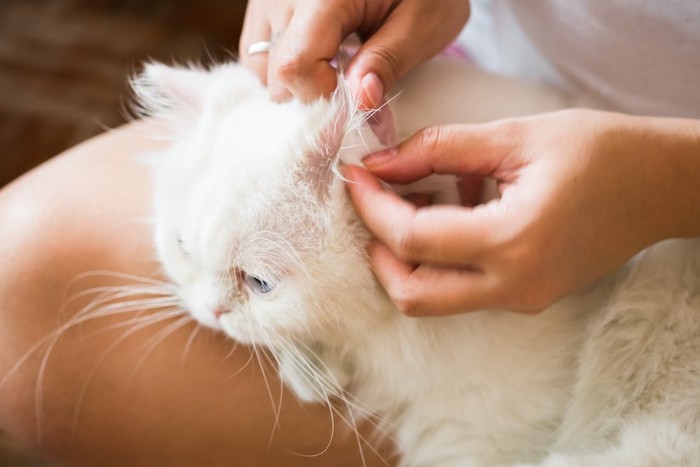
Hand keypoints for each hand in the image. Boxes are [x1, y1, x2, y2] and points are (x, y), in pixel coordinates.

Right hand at [239, 0, 469, 105]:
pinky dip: (286, 73)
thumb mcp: (423, 21)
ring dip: (297, 89)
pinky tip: (319, 69)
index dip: (324, 100)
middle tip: (354, 100)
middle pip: (277, 74)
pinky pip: (259, 55)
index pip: (297, 65)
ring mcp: (266, 0)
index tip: (356, 112)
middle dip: (315, 100)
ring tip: (336, 79)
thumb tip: (360, 103)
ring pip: (261, 70)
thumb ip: (389, 60)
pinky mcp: (264, 7)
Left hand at [345, 109, 699, 315]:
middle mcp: (514, 285)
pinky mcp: (526, 297)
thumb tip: (379, 163)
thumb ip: (437, 149)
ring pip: (433, 298)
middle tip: (373, 202)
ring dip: (406, 255)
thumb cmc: (600, 152)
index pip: (412, 239)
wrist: (659, 186)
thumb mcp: (513, 136)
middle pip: (412, 294)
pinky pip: (462, 289)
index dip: (371, 207)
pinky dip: (439, 256)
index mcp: (513, 240)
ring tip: (414, 199)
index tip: (356, 175)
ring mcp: (521, 299)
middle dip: (377, 250)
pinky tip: (453, 209)